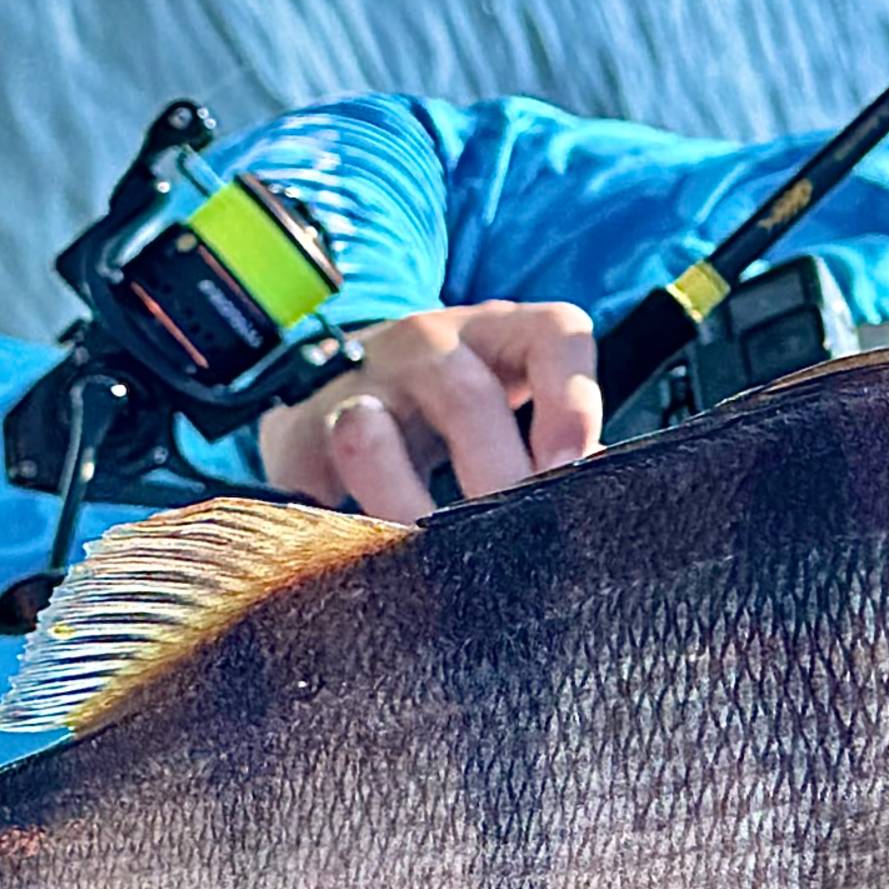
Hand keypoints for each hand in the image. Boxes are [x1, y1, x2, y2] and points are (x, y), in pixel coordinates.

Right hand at [259, 302, 602, 519]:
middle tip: (515, 543)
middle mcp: (428, 343)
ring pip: (372, 432)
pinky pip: (315, 480)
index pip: (555, 335)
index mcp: (500, 332)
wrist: (339, 391)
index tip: (573, 467)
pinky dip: (340, 522)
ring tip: (428, 547)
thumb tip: (590, 511)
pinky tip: (365, 557)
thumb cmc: (458, 410)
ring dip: (403, 497)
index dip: (571, 400)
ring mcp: (356, 380)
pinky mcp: (298, 429)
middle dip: (495, 475)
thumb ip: (556, 450)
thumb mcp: (513, 408)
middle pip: (468, 398)